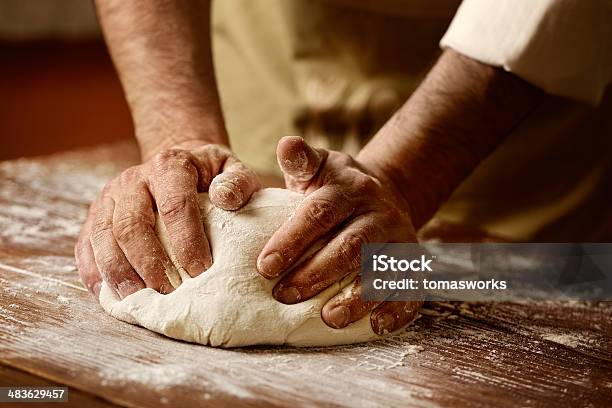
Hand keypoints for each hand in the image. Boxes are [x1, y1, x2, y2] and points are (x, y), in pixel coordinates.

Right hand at [75, 141, 260, 299]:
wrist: (178, 162)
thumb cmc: (210, 174)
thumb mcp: (231, 168)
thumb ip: (237, 181)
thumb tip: (226, 198)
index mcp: (170, 166)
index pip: (175, 205)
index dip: (187, 241)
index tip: (201, 272)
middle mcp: (134, 179)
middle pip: (132, 224)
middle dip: (150, 264)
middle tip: (168, 294)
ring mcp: (110, 197)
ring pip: (104, 236)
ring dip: (119, 273)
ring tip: (137, 302)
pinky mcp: (95, 215)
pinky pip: (87, 244)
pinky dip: (94, 272)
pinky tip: (109, 296)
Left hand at [257, 136, 421, 334]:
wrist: (383, 192)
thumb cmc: (335, 187)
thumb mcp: (319, 167)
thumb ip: (301, 160)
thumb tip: (285, 144)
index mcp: (349, 189)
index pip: (320, 213)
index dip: (293, 240)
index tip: (265, 266)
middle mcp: (378, 212)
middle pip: (351, 245)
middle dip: (317, 273)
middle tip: (284, 296)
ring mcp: (399, 238)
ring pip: (382, 269)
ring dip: (357, 297)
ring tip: (328, 318)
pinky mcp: (413, 261)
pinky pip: (411, 287)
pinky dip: (397, 308)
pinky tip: (375, 326)